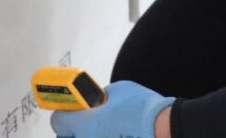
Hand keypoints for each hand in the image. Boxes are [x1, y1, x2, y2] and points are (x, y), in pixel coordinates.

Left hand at [49, 80, 174, 137]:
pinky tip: (115, 134)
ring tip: (103, 131)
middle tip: (83, 125)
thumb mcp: (119, 91)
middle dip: (71, 132)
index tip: (70, 110)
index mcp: (86, 125)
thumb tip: (98, 102)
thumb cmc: (145, 111)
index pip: (58, 121)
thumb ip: (102, 97)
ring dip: (87, 136)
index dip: (64, 113)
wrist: (167, 130)